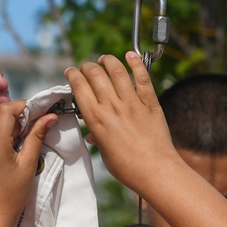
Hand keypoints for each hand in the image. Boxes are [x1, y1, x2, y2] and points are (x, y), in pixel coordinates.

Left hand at [0, 100, 56, 222]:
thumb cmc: (12, 194)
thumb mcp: (28, 164)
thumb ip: (37, 137)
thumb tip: (50, 116)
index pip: (6, 110)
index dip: (23, 106)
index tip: (38, 113)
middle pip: (3, 119)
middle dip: (23, 121)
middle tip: (39, 131)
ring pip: (0, 130)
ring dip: (16, 133)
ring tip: (28, 148)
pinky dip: (7, 142)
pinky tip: (17, 156)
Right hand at [65, 52, 177, 190]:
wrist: (155, 170)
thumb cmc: (127, 167)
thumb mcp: (104, 153)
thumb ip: (98, 137)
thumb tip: (93, 134)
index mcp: (96, 119)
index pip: (79, 87)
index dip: (73, 75)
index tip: (71, 72)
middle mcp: (112, 107)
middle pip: (95, 74)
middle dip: (87, 66)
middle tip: (87, 67)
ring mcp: (132, 103)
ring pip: (117, 71)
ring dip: (108, 61)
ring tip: (104, 59)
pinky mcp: (150, 102)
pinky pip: (142, 77)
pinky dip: (136, 63)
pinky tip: (130, 55)